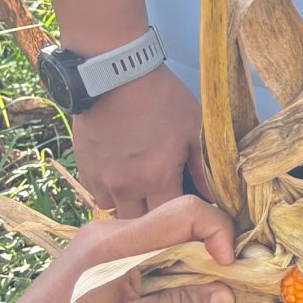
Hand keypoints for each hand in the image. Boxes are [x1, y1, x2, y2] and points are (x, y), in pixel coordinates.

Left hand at [0, 196, 235, 302]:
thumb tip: (227, 296)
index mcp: (117, 244)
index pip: (186, 211)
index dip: (218, 232)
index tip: (226, 269)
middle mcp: (110, 229)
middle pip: (177, 219)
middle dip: (207, 250)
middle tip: (220, 286)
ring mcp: (101, 237)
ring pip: (163, 233)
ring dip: (186, 259)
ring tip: (193, 296)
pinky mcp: (98, 249)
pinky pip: (145, 245)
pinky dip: (165, 263)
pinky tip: (164, 294)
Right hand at [72, 66, 208, 216]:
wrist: (115, 75)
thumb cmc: (162, 98)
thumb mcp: (195, 129)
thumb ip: (204, 169)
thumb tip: (217, 199)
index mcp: (156, 178)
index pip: (170, 222)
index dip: (183, 222)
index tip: (192, 215)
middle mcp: (125, 186)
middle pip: (140, 226)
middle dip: (156, 222)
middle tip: (169, 206)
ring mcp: (101, 180)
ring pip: (116, 214)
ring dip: (132, 209)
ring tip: (146, 193)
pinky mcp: (84, 170)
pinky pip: (99, 197)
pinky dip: (113, 195)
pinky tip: (126, 179)